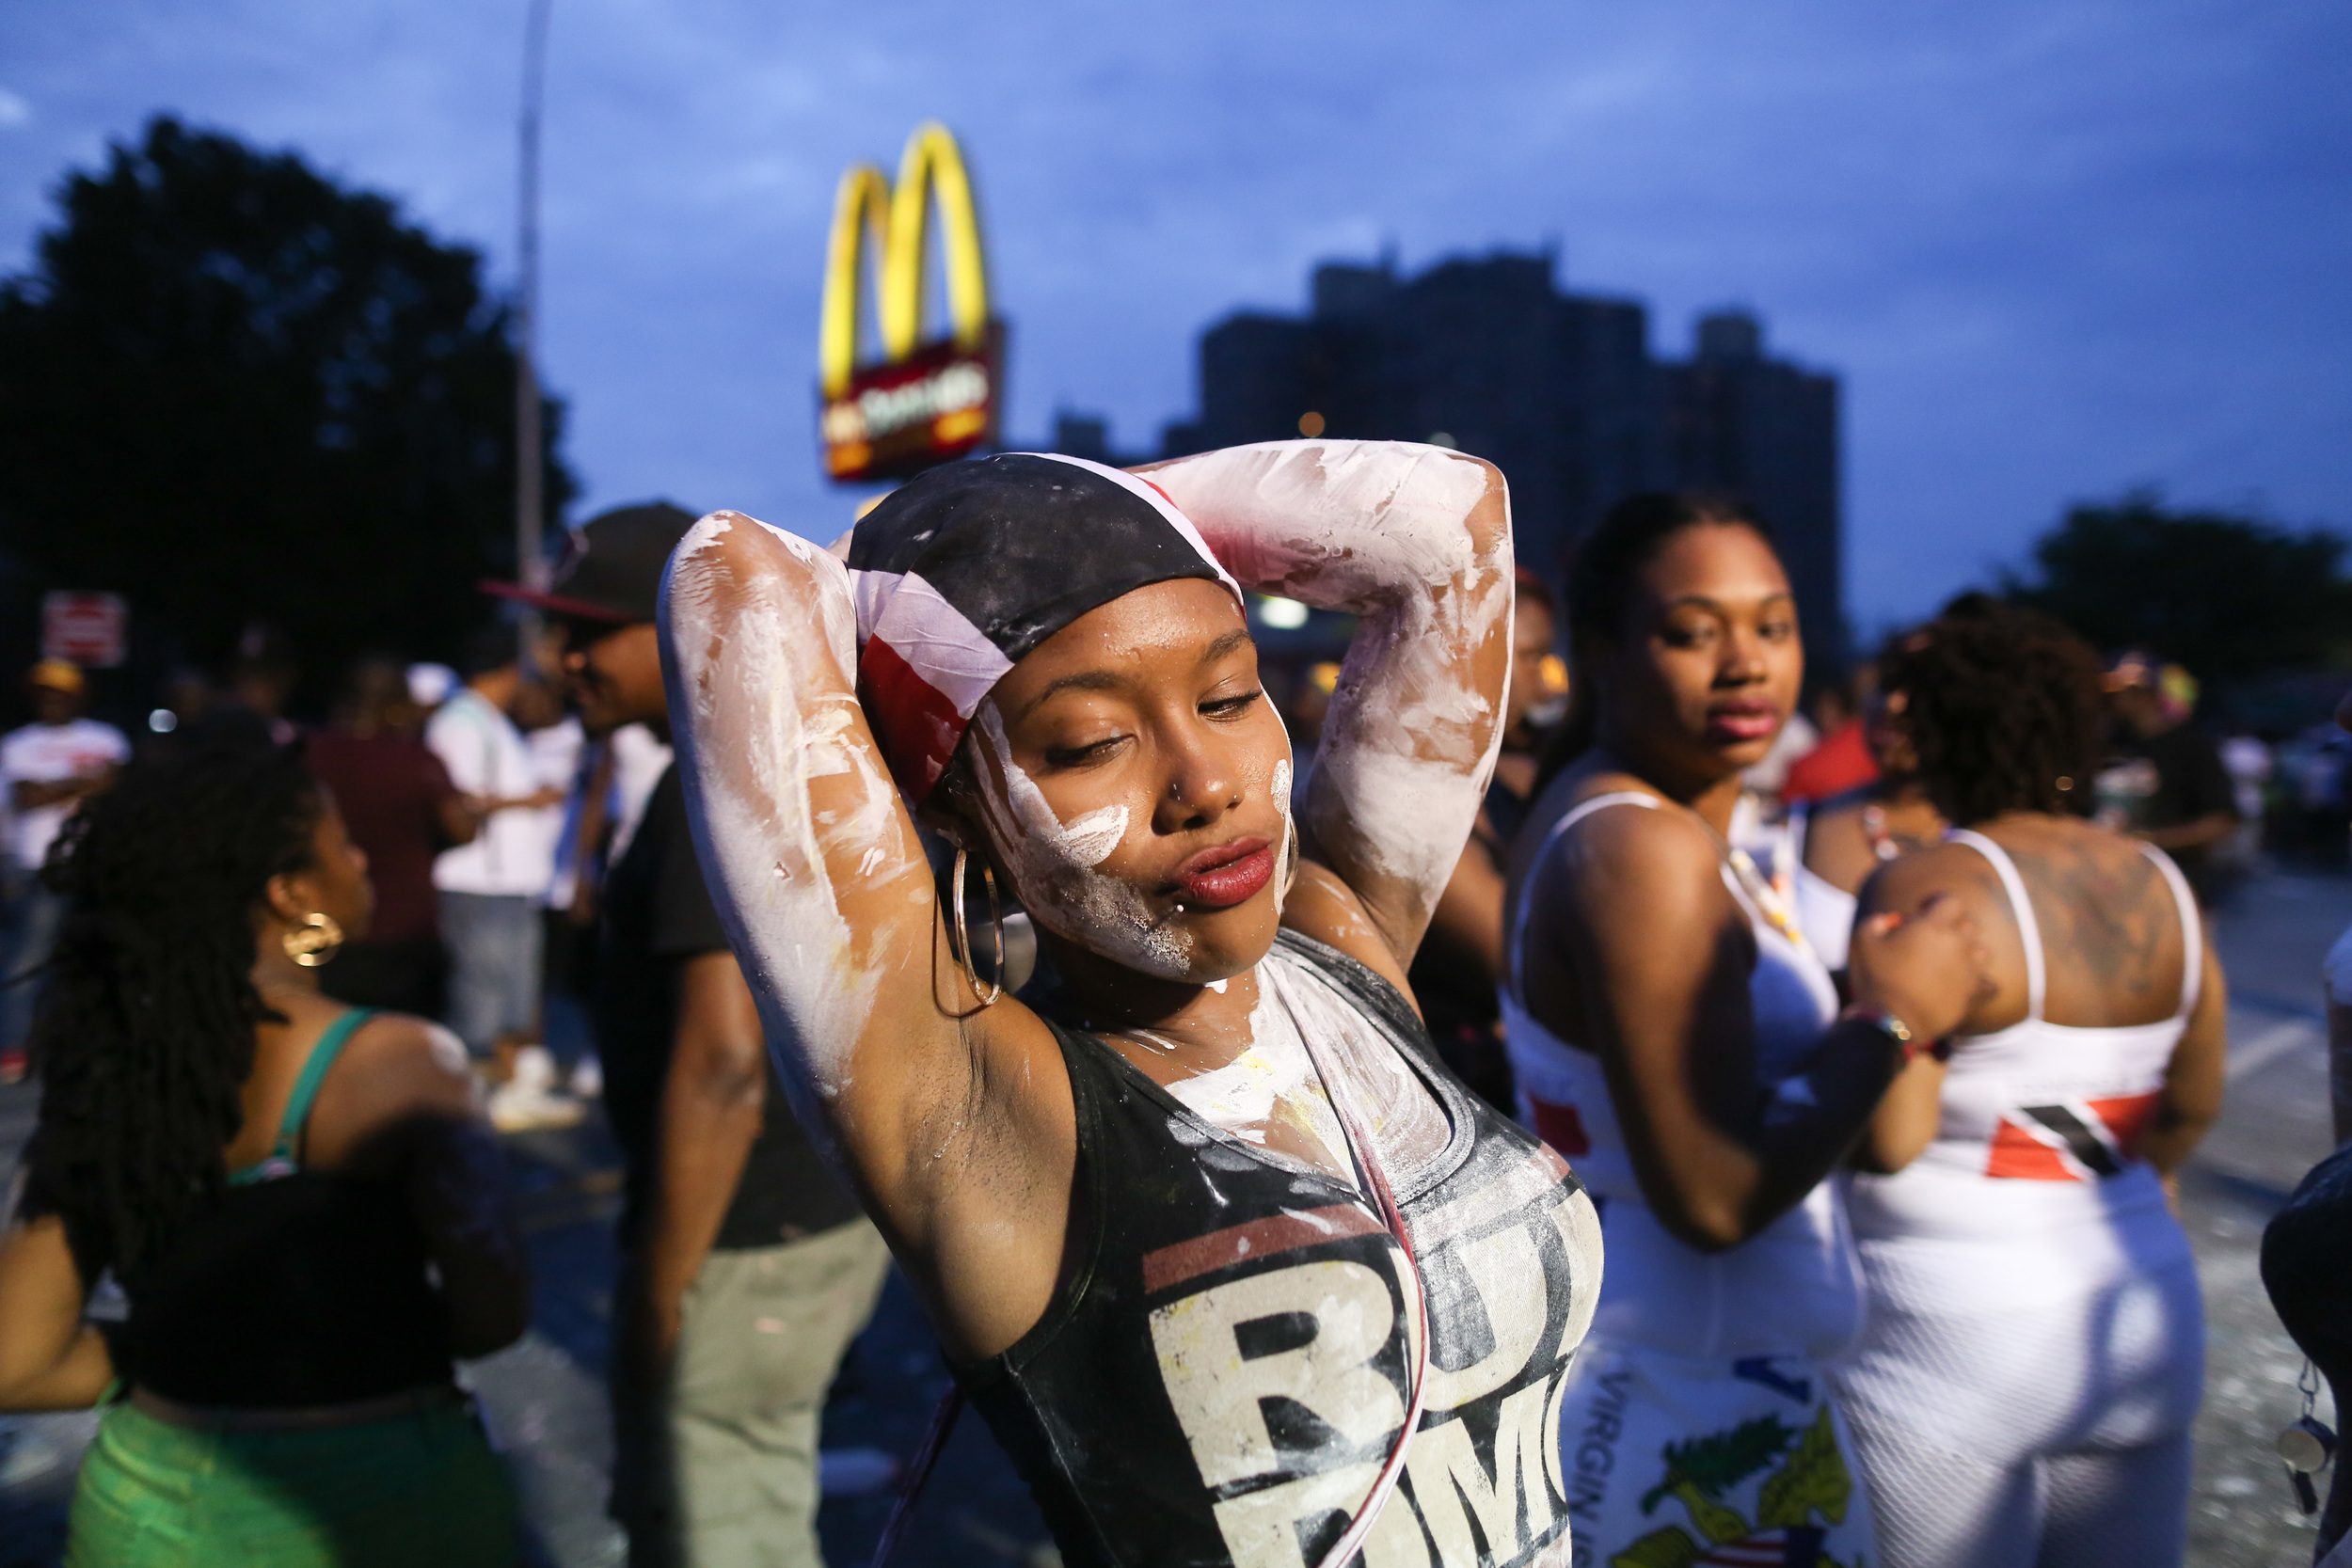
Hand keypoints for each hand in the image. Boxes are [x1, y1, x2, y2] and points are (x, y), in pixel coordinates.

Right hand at [1847, 892, 1993, 1041]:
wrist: (1891, 1021)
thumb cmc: (1876, 979)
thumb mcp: (1863, 942)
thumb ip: (1876, 922)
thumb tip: (1889, 920)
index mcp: (1933, 927)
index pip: (1951, 900)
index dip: (1937, 901)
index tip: (1923, 910)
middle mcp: (1957, 944)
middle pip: (1969, 924)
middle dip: (1952, 925)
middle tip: (1933, 938)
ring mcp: (1969, 970)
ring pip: (1983, 951)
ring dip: (1969, 951)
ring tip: (1950, 960)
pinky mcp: (1972, 995)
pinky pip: (1990, 985)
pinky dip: (1982, 984)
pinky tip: (1968, 985)